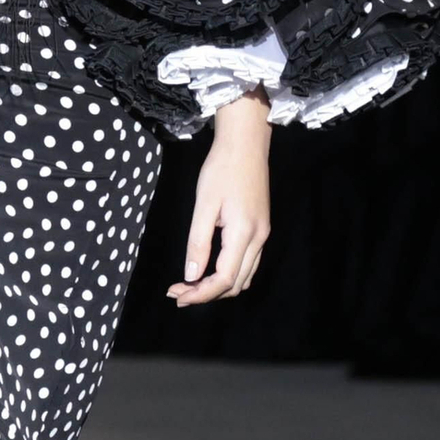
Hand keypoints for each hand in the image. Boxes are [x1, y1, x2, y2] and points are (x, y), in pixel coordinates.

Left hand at [166, 91, 270, 306]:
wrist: (246, 144)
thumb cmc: (221, 169)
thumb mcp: (204, 204)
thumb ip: (198, 242)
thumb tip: (191, 275)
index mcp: (244, 233)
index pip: (224, 279)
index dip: (200, 294)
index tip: (176, 295)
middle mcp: (259, 239)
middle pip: (236, 284)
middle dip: (207, 294)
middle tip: (178, 293)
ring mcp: (263, 234)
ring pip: (244, 276)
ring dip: (219, 287)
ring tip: (190, 285)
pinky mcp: (261, 228)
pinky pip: (248, 263)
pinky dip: (230, 274)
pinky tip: (210, 270)